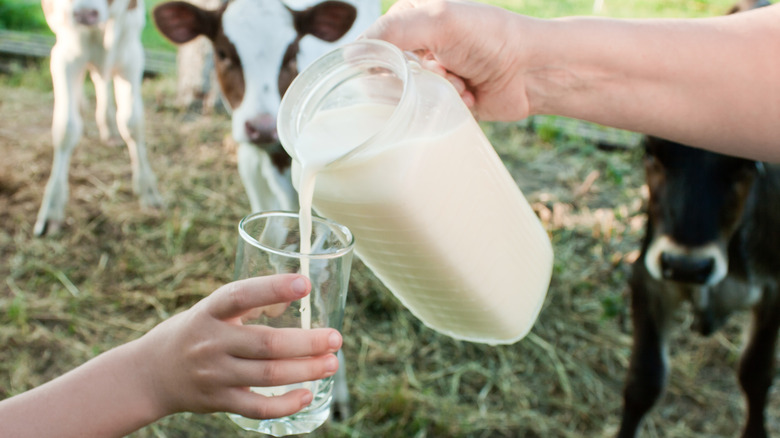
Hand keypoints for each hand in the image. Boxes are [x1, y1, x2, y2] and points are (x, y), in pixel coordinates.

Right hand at [136, 274, 342, 419]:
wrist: (149, 374)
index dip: (273, 288)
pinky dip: (284, 404)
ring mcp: (214, 374)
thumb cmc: (194, 333)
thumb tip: (297, 294)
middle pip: (266, 343)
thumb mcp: (211, 310)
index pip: (241, 295)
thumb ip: (250, 304)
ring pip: (267, 375)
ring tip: (331, 363)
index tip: (304, 283)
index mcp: (210, 311)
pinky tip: (306, 395)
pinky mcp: (217, 401)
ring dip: (305, 370)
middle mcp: (211, 342)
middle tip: (336, 338)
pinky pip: (256, 407)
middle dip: (307, 342)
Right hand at [363, 0, 532, 120]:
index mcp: (409, 19)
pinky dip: (449, 106)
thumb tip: (350, 55)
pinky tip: (470, 96)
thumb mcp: (438, 22)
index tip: (412, 64)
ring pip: (408, 98)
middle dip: (418, 79)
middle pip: (388, 75)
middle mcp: (417, 45)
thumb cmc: (489, 37)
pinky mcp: (444, 99)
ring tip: (462, 84)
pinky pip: (427, 113)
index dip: (387, 60)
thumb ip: (393, 32)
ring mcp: (431, 74)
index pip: (373, 45)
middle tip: (446, 71)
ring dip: (437, 92)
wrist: (531, 71)